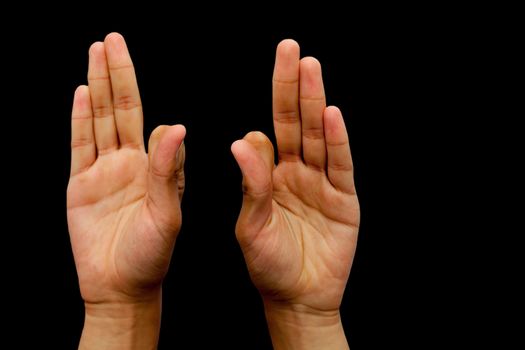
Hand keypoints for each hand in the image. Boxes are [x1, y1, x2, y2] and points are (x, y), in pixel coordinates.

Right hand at [67, 33, 184, 343]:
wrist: (120, 287)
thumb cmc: (151, 257)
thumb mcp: (167, 214)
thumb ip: (169, 171)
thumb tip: (177, 126)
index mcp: (157, 169)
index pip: (155, 125)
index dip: (148, 97)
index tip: (139, 65)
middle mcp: (131, 164)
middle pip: (123, 109)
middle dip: (118, 74)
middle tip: (114, 39)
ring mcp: (104, 172)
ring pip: (99, 120)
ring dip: (97, 86)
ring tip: (96, 52)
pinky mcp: (81, 185)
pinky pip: (79, 145)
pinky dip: (78, 119)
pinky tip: (80, 93)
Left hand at [231, 40, 358, 347]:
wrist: (298, 297)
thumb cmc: (269, 264)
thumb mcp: (250, 226)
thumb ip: (250, 185)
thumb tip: (241, 141)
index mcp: (270, 176)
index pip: (267, 136)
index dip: (267, 113)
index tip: (267, 91)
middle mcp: (297, 172)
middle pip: (294, 122)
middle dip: (292, 86)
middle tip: (291, 49)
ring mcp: (322, 183)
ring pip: (317, 135)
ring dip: (314, 102)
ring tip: (311, 68)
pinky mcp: (344, 199)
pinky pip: (340, 165)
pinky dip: (336, 140)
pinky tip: (330, 115)